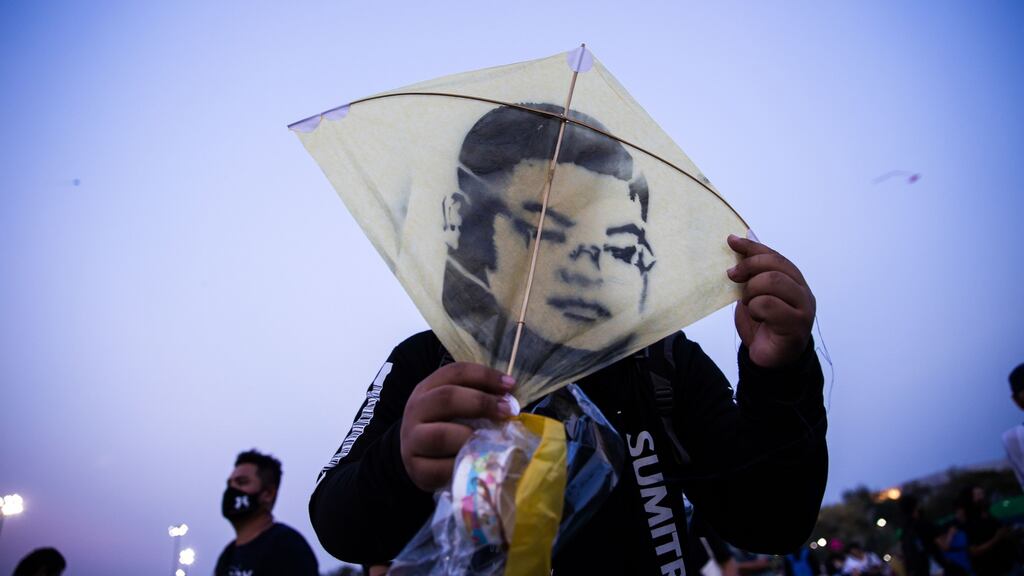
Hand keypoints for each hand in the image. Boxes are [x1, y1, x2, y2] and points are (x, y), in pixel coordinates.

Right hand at [400, 362, 514, 491]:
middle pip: (446, 398)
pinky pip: (440, 468)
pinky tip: (475, 465)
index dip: (484, 375)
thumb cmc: (446, 427)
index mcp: (427, 388)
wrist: (417, 457)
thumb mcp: (456, 407)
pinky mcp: (416, 469)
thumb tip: (510, 402)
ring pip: (441, 436)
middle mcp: (416, 410)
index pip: (455, 373)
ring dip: (470, 437)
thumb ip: (478, 399)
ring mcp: (412, 440)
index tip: (510, 385)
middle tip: (506, 411)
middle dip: (481, 402)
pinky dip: (462, 466)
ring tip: (489, 442)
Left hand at [726, 234, 815, 368]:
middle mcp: (803, 292)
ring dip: (751, 291)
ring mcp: (803, 309)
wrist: (768, 360)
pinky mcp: (796, 325)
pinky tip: (756, 317)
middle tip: (732, 276)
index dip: (753, 247)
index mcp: (794, 282)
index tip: (731, 242)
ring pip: (773, 282)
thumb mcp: (752, 294)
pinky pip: (769, 305)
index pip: (775, 256)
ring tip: (748, 304)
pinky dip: (755, 308)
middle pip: (775, 266)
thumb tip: (737, 244)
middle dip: (749, 268)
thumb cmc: (762, 326)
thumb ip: (750, 274)